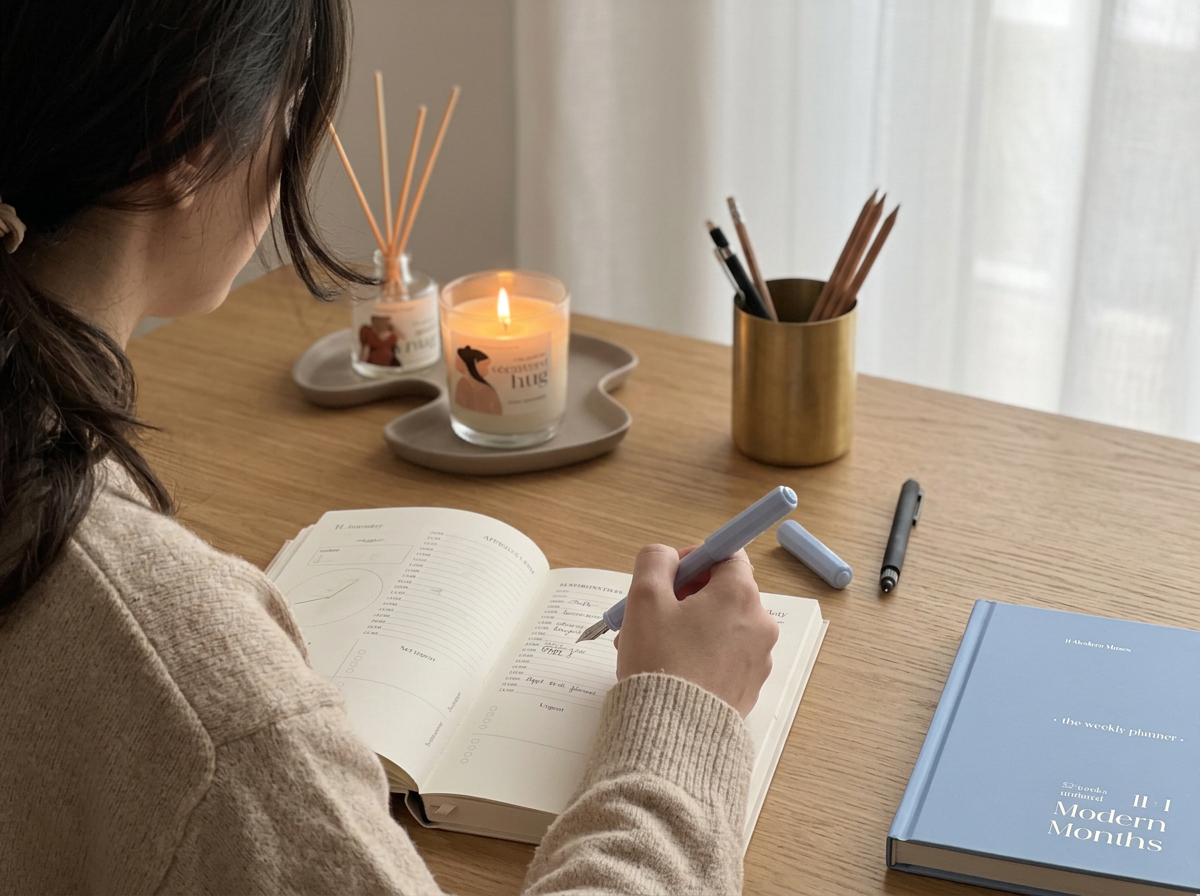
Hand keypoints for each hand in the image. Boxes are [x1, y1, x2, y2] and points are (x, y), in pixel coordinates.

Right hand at [614, 544, 777, 716]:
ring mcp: (758, 659)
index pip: (727, 556)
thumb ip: (655, 561)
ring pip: (720, 627)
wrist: (672, 733)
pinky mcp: (749, 687)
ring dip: (687, 627)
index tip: (669, 576)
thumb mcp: (644, 598)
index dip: (695, 559)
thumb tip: (668, 556)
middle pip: (723, 592)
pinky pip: (725, 657)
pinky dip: (700, 654)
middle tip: (650, 613)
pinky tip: (668, 668)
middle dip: (684, 597)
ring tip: (649, 646)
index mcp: (739, 595)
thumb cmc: (659, 662)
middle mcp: (759, 624)